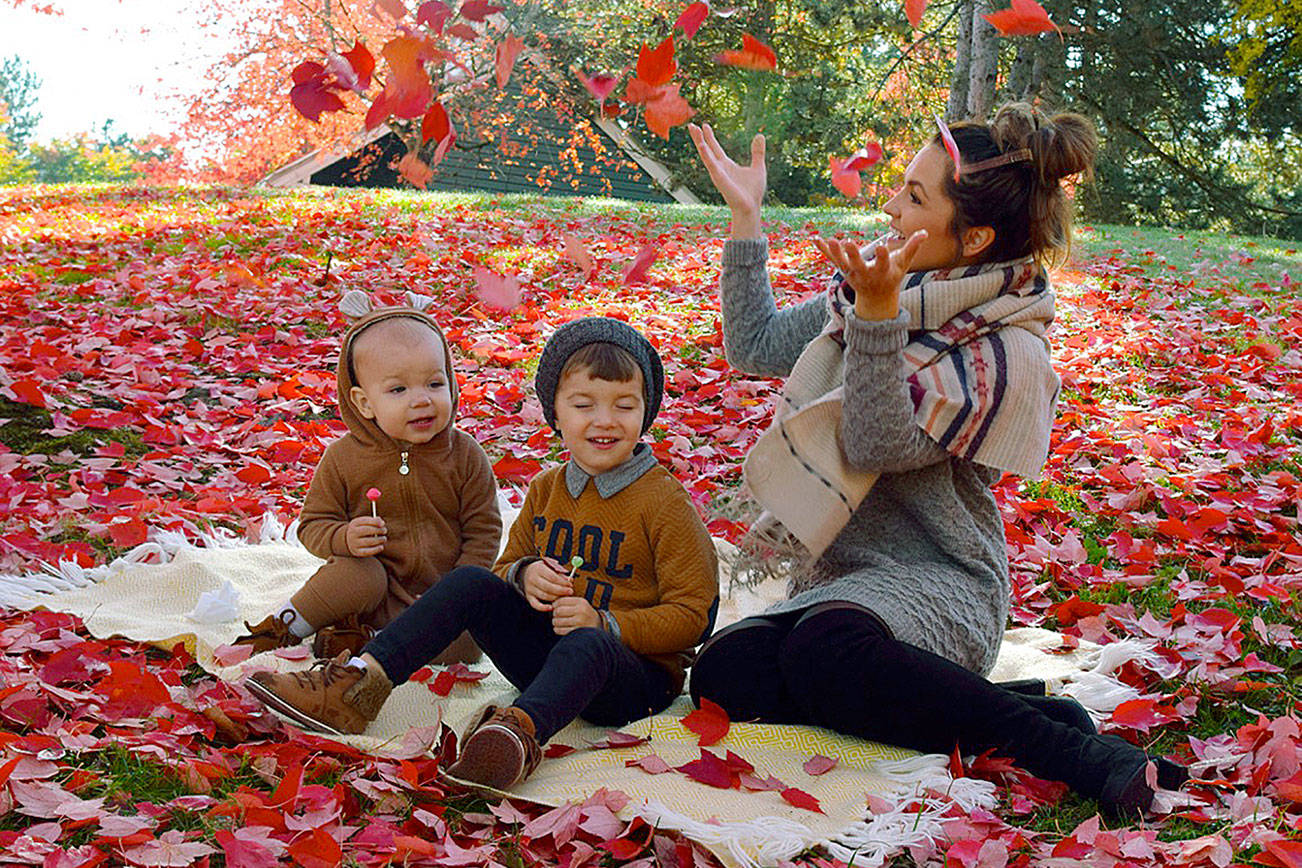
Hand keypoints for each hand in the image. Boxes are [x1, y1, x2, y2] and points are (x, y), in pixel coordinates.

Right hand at [345, 516, 386, 556]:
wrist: (349, 541)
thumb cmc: (362, 530)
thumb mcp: (365, 523)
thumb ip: (374, 521)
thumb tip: (382, 523)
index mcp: (354, 523)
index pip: (364, 521)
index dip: (375, 522)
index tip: (383, 524)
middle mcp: (352, 533)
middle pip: (366, 530)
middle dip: (377, 530)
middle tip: (384, 530)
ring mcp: (353, 543)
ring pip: (368, 541)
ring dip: (378, 540)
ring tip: (384, 539)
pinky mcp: (356, 551)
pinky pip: (367, 551)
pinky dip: (375, 550)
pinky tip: (381, 547)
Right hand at [522, 557, 573, 611]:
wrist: (527, 572)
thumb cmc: (542, 569)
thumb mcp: (550, 566)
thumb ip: (560, 573)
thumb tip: (570, 580)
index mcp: (538, 569)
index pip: (552, 577)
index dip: (563, 582)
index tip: (570, 584)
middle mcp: (532, 579)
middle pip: (548, 587)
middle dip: (561, 591)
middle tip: (570, 592)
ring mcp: (529, 588)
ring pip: (544, 596)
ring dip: (555, 598)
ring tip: (563, 597)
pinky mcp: (528, 596)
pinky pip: (535, 604)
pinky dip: (543, 608)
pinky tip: (551, 607)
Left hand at [551, 596, 599, 634]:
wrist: (597, 627)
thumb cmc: (585, 614)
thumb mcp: (581, 604)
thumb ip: (568, 601)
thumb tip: (552, 602)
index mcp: (581, 602)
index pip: (561, 601)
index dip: (555, 604)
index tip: (554, 607)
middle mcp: (581, 611)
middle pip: (558, 611)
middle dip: (554, 614)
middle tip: (555, 615)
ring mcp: (579, 622)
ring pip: (558, 621)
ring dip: (555, 622)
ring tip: (556, 622)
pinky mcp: (577, 632)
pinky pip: (560, 630)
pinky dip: (557, 629)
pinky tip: (558, 628)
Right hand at [687, 122, 765, 238]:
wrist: (750, 207)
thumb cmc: (753, 191)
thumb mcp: (758, 167)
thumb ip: (757, 152)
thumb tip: (760, 136)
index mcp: (727, 165)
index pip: (715, 148)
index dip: (710, 137)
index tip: (705, 125)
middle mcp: (719, 168)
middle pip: (706, 149)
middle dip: (699, 137)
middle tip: (691, 124)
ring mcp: (717, 172)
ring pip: (705, 153)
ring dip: (698, 141)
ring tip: (693, 129)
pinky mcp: (719, 178)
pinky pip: (710, 164)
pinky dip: (706, 154)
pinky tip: (702, 144)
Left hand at [814, 231, 927, 321]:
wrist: (876, 297)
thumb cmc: (892, 276)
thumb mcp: (903, 265)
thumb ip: (912, 248)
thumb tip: (925, 232)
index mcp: (882, 271)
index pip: (883, 263)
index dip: (883, 256)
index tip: (883, 246)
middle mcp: (865, 273)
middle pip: (858, 264)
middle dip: (853, 255)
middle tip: (849, 243)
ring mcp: (851, 272)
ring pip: (842, 262)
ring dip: (835, 252)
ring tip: (831, 240)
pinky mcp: (842, 269)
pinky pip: (831, 259)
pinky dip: (823, 249)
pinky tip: (815, 239)